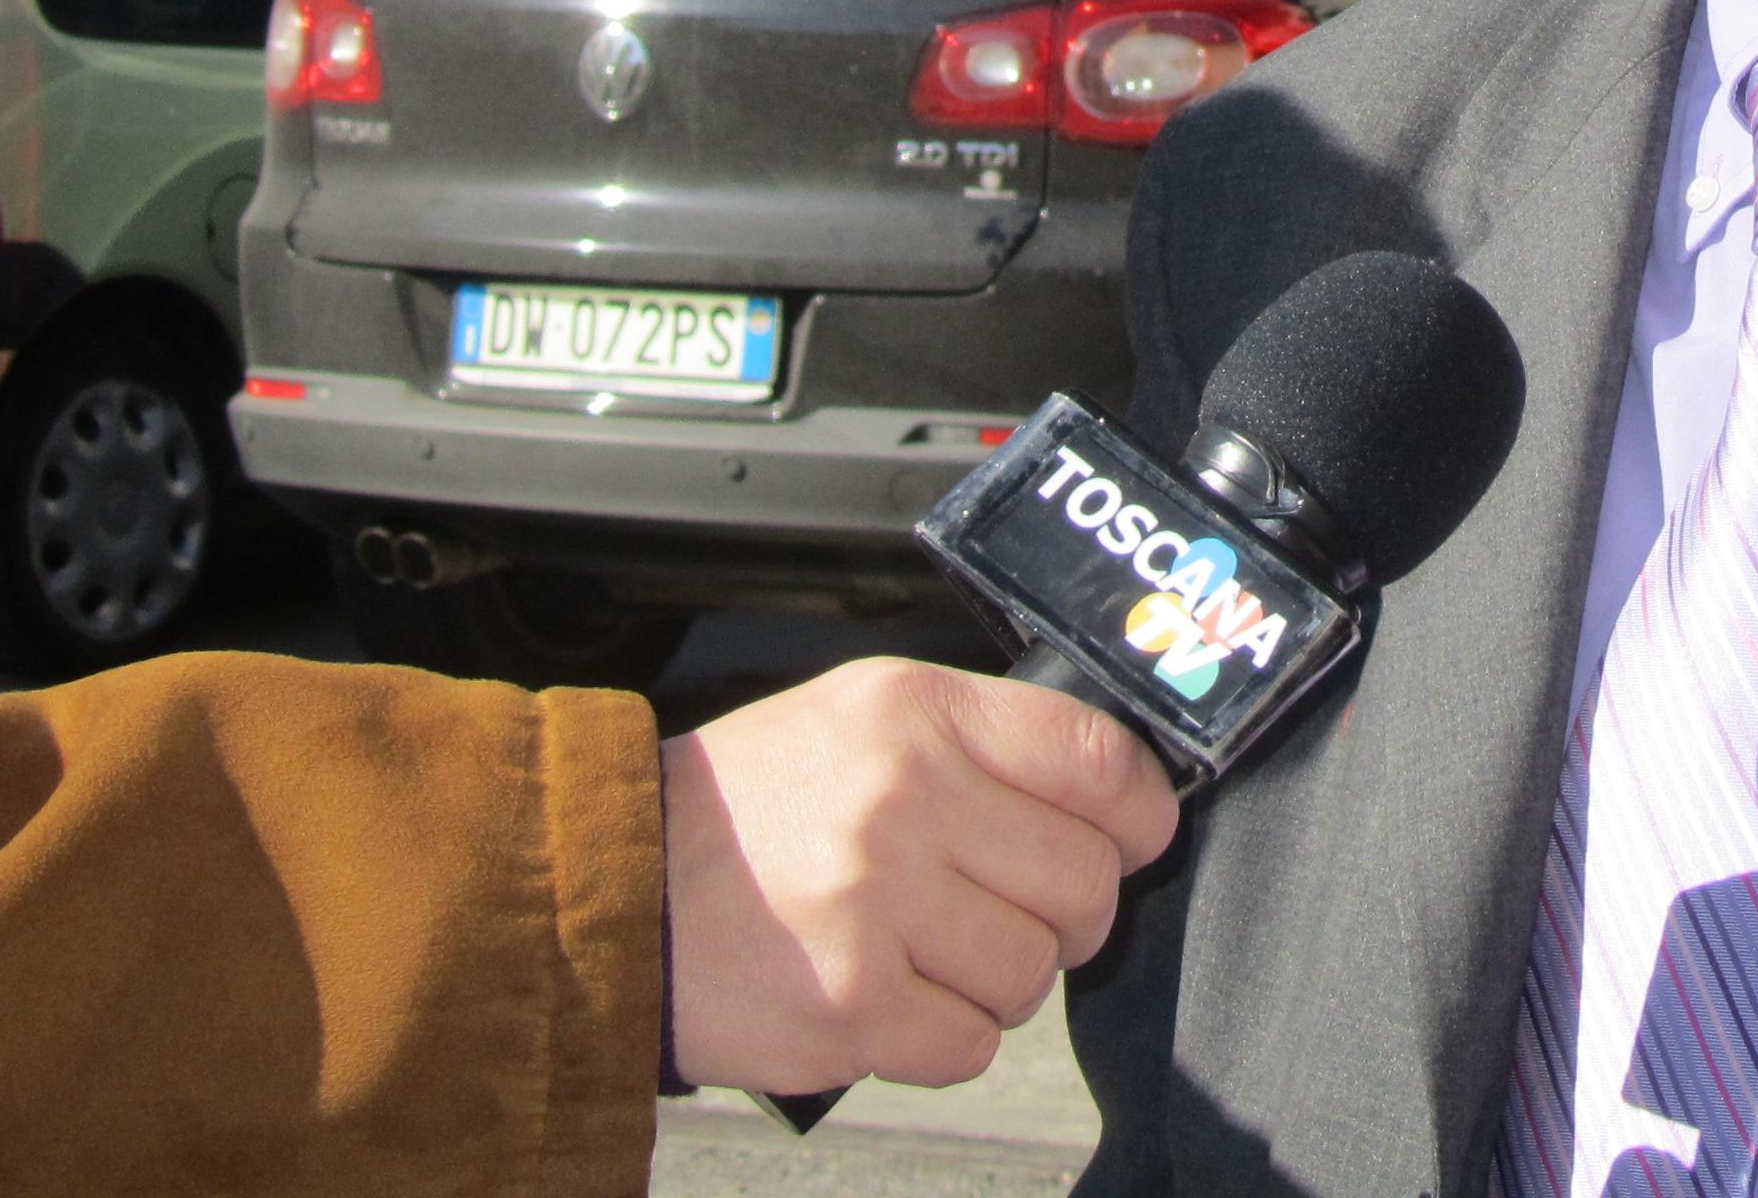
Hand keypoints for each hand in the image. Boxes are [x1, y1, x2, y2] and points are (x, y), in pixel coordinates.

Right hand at [662, 658, 1182, 1092]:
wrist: (617, 885)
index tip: (1137, 832)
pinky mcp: (854, 1007)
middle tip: (1022, 908)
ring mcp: (879, 908)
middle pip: (1083, 878)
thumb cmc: (754, 805)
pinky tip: (895, 997)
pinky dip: (946, 1035)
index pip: (1096, 759)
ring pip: (1034, 970)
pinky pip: (971, 1043)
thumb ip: (980, 740)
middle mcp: (906, 801)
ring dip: (1003, 979)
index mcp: (919, 715)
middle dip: (1072, 909)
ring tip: (937, 952)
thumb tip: (1107, 792)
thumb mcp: (864, 714)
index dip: (1141, 808)